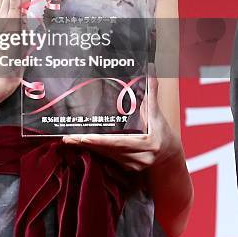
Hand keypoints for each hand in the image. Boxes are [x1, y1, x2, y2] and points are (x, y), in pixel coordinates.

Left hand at [61, 67, 182, 171]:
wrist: (169, 153)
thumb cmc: (162, 129)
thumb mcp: (156, 111)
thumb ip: (151, 91)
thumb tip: (150, 68)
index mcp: (148, 143)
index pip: (120, 142)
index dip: (101, 140)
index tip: (84, 137)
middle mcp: (141, 157)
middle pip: (109, 150)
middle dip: (87, 143)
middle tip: (68, 138)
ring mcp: (134, 165)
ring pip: (106, 155)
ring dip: (88, 148)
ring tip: (69, 141)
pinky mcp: (128, 168)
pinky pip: (109, 158)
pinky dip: (96, 151)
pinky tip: (82, 145)